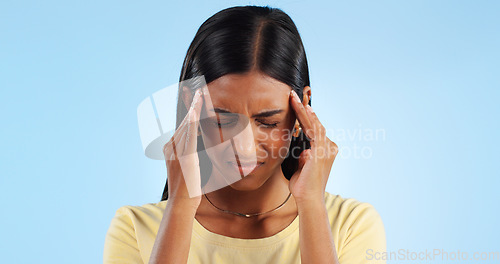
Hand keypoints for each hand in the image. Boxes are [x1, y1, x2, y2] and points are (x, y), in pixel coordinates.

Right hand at [162, 89, 202, 207]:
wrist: (182, 201)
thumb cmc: (187, 188)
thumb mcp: (188, 167)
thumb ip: (190, 155)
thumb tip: (196, 149)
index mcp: (171, 148)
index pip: (182, 125)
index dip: (189, 111)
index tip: (194, 98)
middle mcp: (171, 146)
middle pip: (184, 121)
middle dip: (192, 104)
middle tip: (199, 90)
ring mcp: (177, 150)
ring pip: (187, 124)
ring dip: (194, 108)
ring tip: (200, 94)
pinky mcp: (186, 156)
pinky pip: (189, 135)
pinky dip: (192, 122)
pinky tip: (195, 111)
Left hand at [288, 90, 338, 204]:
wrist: (308, 199)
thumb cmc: (303, 186)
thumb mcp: (301, 165)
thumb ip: (302, 155)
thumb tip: (300, 148)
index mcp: (326, 150)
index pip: (315, 128)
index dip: (306, 115)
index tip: (296, 103)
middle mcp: (329, 147)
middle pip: (316, 123)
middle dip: (304, 108)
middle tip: (293, 94)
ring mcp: (327, 148)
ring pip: (314, 123)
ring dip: (303, 109)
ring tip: (293, 97)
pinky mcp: (321, 151)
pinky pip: (312, 130)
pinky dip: (305, 118)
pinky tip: (299, 108)